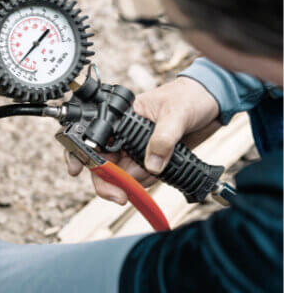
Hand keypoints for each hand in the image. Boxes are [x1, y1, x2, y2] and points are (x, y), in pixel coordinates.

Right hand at [66, 76, 220, 203]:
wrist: (214, 102)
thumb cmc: (190, 96)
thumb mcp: (176, 113)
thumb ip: (163, 139)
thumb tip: (152, 164)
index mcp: (121, 118)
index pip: (93, 138)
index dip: (81, 155)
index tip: (76, 170)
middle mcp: (124, 136)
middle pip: (102, 164)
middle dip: (110, 182)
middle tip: (120, 196)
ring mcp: (136, 149)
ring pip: (123, 175)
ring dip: (138, 180)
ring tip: (160, 166)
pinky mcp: (151, 160)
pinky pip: (141, 178)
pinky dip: (150, 180)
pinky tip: (165, 168)